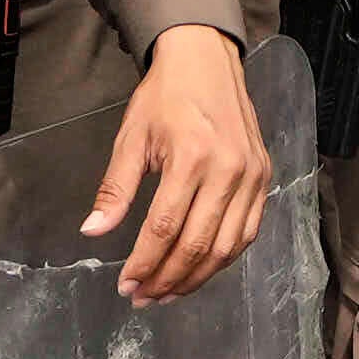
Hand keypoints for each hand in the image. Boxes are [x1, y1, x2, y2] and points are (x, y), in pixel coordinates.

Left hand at [84, 26, 269, 301]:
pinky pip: (247, 232)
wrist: (206, 61)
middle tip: (143, 297)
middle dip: (167, 279)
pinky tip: (200, 269)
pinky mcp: (264, 177)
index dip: (144, 263)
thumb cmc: (164, 96)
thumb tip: (94, 232)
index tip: (126, 285)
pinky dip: (224, 258)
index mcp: (191, 157)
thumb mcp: (131, 138)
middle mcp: (228, 170)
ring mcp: (252, 176)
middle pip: (198, 245)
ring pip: (227, 247)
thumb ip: (115, 189)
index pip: (166, 228)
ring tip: (168, 293)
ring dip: (196, 278)